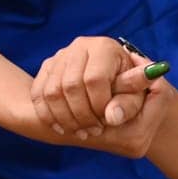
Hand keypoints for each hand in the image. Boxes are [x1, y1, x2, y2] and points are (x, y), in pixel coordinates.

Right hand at [29, 39, 171, 158]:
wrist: (114, 84)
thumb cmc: (129, 90)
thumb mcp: (138, 96)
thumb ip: (129, 104)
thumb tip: (112, 117)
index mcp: (106, 48)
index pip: (95, 79)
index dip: (99, 105)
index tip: (107, 120)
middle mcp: (81, 46)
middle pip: (70, 85)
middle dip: (81, 115)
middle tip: (94, 131)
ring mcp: (61, 55)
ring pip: (52, 92)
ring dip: (65, 119)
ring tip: (81, 132)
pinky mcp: (47, 67)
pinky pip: (38, 94)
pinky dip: (48, 115)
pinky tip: (63, 128)